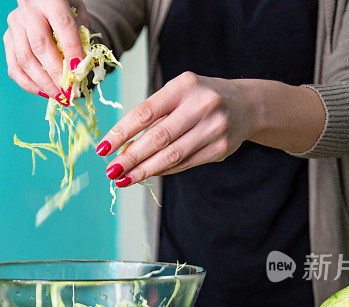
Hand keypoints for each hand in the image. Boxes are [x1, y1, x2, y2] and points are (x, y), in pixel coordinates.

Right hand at [4, 0, 89, 100]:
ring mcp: (15, 25)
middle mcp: (28, 11)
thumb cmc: (64, 6)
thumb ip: (82, 36)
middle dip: (55, 74)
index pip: (62, 25)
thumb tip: (82, 68)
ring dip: (42, 83)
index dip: (71, 51)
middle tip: (68, 92)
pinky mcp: (7, 38)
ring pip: (24, 60)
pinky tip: (43, 91)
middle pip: (40, 47)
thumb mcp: (78, 13)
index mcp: (50, 0)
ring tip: (57, 96)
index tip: (79, 72)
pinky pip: (14, 67)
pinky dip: (28, 83)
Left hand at [97, 72, 257, 186]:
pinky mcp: (220, 149)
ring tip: (124, 179)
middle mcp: (202, 105)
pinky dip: (163, 170)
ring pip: (171, 156)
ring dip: (144, 170)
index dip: (120, 133)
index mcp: (184, 86)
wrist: (246, 104)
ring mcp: (214, 128)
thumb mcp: (178, 93)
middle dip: (131, 157)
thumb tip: (122, 146)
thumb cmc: (199, 97)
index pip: (145, 113)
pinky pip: (184, 164)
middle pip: (158, 138)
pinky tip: (147, 173)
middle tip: (111, 171)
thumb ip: (153, 115)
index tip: (102, 148)